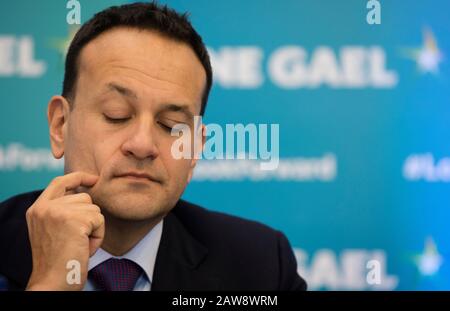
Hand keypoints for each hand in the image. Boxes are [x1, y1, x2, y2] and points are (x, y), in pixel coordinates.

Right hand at [25, 172, 102, 290]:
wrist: (53, 283)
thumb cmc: (57, 261)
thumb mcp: (52, 230)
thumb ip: (62, 211)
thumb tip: (85, 193)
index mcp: (37, 209)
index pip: (59, 182)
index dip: (78, 177)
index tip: (93, 179)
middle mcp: (45, 207)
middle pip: (85, 197)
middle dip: (89, 218)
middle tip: (76, 240)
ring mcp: (59, 212)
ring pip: (94, 209)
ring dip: (94, 228)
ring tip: (79, 245)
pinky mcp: (75, 221)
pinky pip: (99, 221)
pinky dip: (98, 236)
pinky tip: (85, 248)